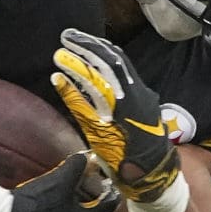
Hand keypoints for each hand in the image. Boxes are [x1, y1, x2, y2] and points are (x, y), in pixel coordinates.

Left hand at [51, 29, 180, 202]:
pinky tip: (58, 80)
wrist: (152, 174)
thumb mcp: (136, 115)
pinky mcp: (105, 130)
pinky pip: (85, 106)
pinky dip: (70, 91)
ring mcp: (120, 113)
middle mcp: (133, 99)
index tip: (80, 37)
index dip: (98, 46)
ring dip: (77, 66)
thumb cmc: (142, 145)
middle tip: (67, 37)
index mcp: (139, 94)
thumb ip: (121, 98)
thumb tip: (98, 80)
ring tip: (59, 55)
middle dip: (86, 48)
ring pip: (98, 81)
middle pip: (109, 64)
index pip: (119, 61)